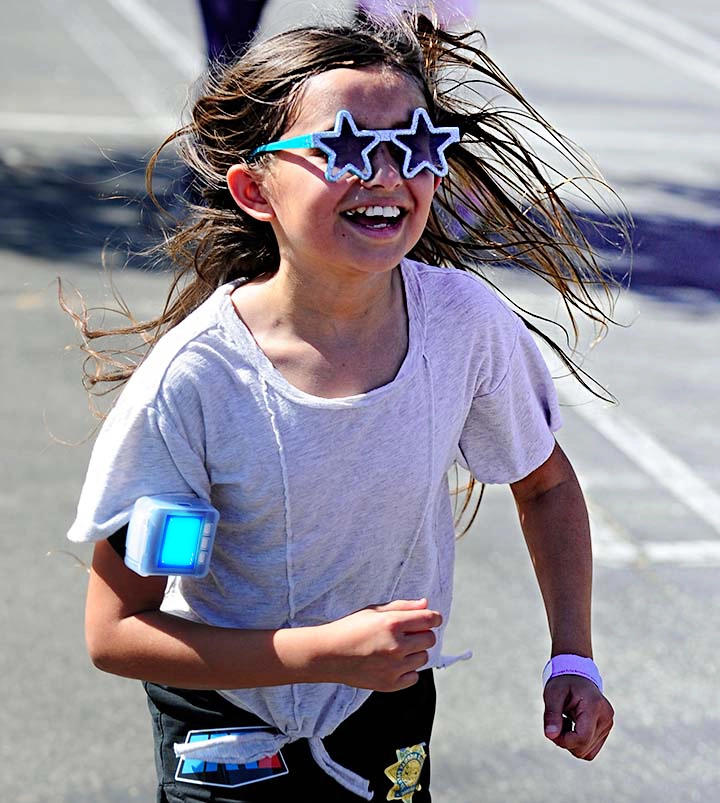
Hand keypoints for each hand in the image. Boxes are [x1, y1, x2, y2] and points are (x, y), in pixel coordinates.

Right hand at [317, 598, 441, 691]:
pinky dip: (408, 670)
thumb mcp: (374, 610)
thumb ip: (403, 607)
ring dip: (415, 652)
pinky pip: (414, 677)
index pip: (429, 619)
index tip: (432, 619)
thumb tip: (426, 605)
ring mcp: (394, 667)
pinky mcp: (390, 684)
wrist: (328, 655)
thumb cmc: (350, 628)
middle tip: (408, 634)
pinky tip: (393, 663)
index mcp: (392, 623)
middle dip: (423, 634)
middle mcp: (396, 646)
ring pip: (423, 658)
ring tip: (396, 649)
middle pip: (429, 639)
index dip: (434, 618)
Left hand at [543, 675, 613, 759]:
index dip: (563, 740)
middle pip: (583, 749)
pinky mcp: (606, 729)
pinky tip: (573, 726)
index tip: (552, 729)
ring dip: (571, 743)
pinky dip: (578, 743)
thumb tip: (550, 736)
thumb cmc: (563, 682)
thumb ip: (551, 714)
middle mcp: (606, 718)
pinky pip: (591, 749)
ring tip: (565, 722)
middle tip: (556, 723)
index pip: (581, 739)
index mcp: (594, 707)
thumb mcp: (552, 693)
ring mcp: (608, 724)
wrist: (577, 673)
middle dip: (565, 741)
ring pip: (587, 752)